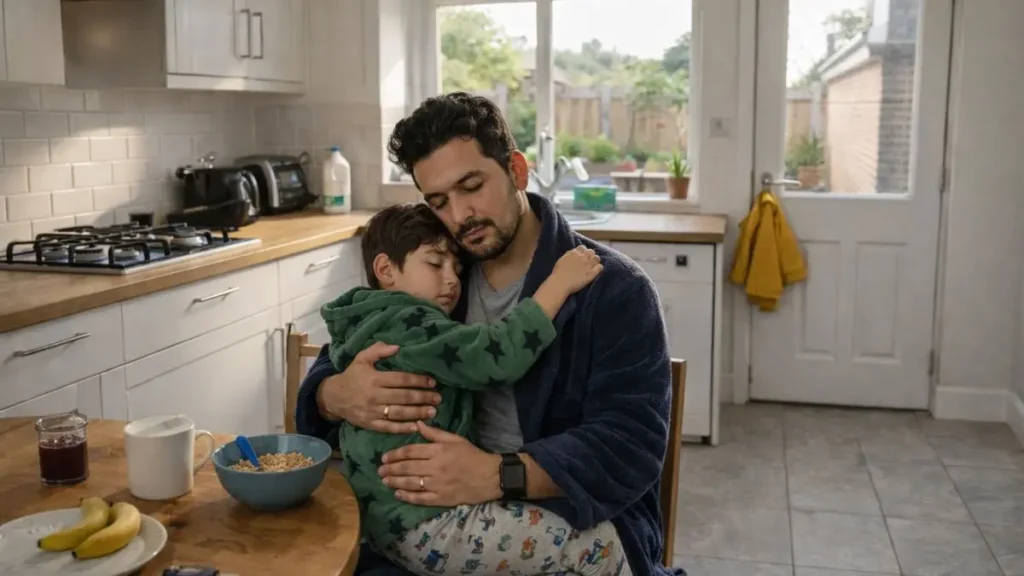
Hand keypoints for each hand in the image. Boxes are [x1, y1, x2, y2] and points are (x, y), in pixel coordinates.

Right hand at [316, 342, 441, 433]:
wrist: (334, 397)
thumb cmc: (352, 375)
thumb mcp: (361, 358)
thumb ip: (378, 350)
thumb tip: (397, 347)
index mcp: (375, 378)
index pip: (401, 379)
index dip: (418, 381)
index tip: (432, 382)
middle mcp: (375, 395)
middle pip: (403, 397)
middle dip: (423, 397)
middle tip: (438, 398)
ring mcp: (372, 411)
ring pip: (399, 413)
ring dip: (417, 413)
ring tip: (432, 411)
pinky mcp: (370, 424)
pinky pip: (388, 427)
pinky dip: (402, 428)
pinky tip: (416, 426)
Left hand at [378, 421, 501, 506]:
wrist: (490, 476)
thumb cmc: (472, 455)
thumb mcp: (455, 439)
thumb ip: (434, 433)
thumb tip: (417, 423)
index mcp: (438, 450)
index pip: (411, 451)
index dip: (395, 454)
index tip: (385, 457)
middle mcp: (435, 467)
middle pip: (407, 467)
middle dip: (391, 469)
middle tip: (379, 470)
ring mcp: (437, 484)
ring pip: (410, 482)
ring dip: (395, 482)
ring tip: (384, 481)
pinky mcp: (441, 498)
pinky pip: (420, 498)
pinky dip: (407, 496)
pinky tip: (397, 494)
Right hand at [551, 246, 602, 293]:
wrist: (561, 283)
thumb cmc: (558, 273)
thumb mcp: (562, 259)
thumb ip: (569, 255)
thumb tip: (573, 253)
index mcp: (574, 253)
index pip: (582, 247)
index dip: (583, 251)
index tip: (582, 255)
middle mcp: (582, 257)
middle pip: (591, 251)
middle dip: (590, 255)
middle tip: (588, 260)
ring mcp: (587, 265)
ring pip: (597, 258)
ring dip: (595, 260)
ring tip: (593, 265)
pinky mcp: (591, 273)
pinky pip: (600, 267)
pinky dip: (599, 267)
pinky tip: (596, 270)